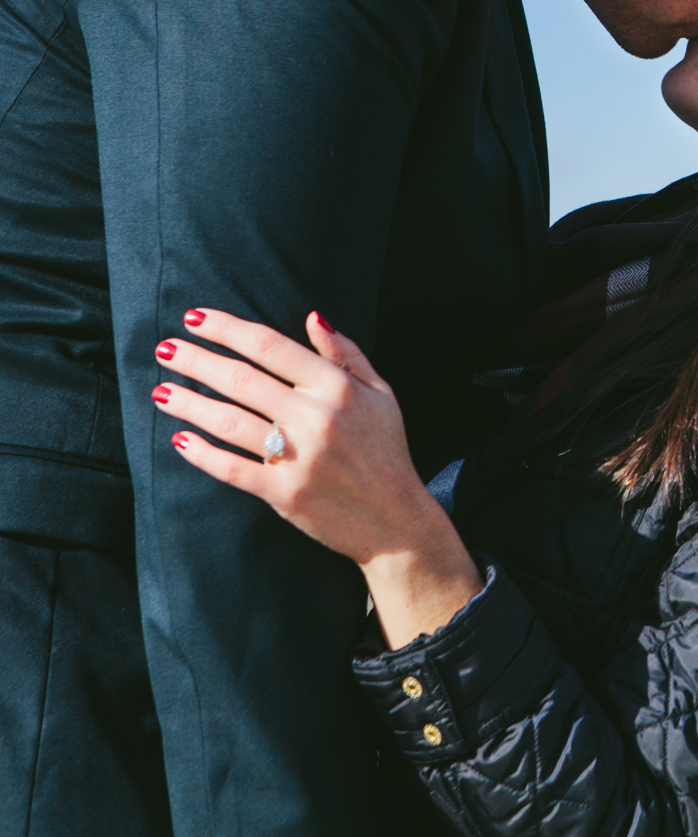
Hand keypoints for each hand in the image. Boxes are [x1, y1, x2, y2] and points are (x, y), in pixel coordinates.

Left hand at [156, 309, 481, 645]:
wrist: (397, 519)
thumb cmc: (386, 451)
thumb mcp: (381, 394)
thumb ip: (346, 354)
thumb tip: (313, 316)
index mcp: (338, 388)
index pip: (271, 347)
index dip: (228, 329)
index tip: (194, 318)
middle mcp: (317, 418)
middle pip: (241, 380)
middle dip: (197, 361)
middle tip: (164, 349)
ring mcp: (299, 457)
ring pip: (229, 422)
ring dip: (189, 404)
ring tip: (161, 391)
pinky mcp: (284, 493)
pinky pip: (232, 468)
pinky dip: (202, 453)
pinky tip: (180, 439)